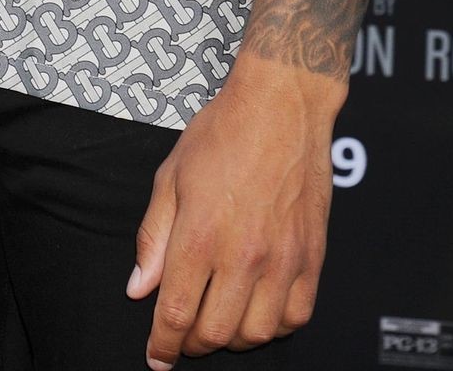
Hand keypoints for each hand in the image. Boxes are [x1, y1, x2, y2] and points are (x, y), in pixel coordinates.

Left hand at [127, 55, 339, 365]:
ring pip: (258, 333)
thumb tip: (140, 287)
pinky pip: (296, 316)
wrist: (281, 106)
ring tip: (219, 320)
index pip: (177, 313)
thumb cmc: (222, 133)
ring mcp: (283, 259)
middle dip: (193, 343)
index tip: (157, 357)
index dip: (163, 344)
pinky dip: (275, 326)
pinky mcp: (312, 257)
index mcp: (201, 234)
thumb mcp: (171, 176)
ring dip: (233, 338)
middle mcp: (244, 255)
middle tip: (184, 333)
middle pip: (216, 332)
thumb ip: (154, 236)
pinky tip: (259, 311)